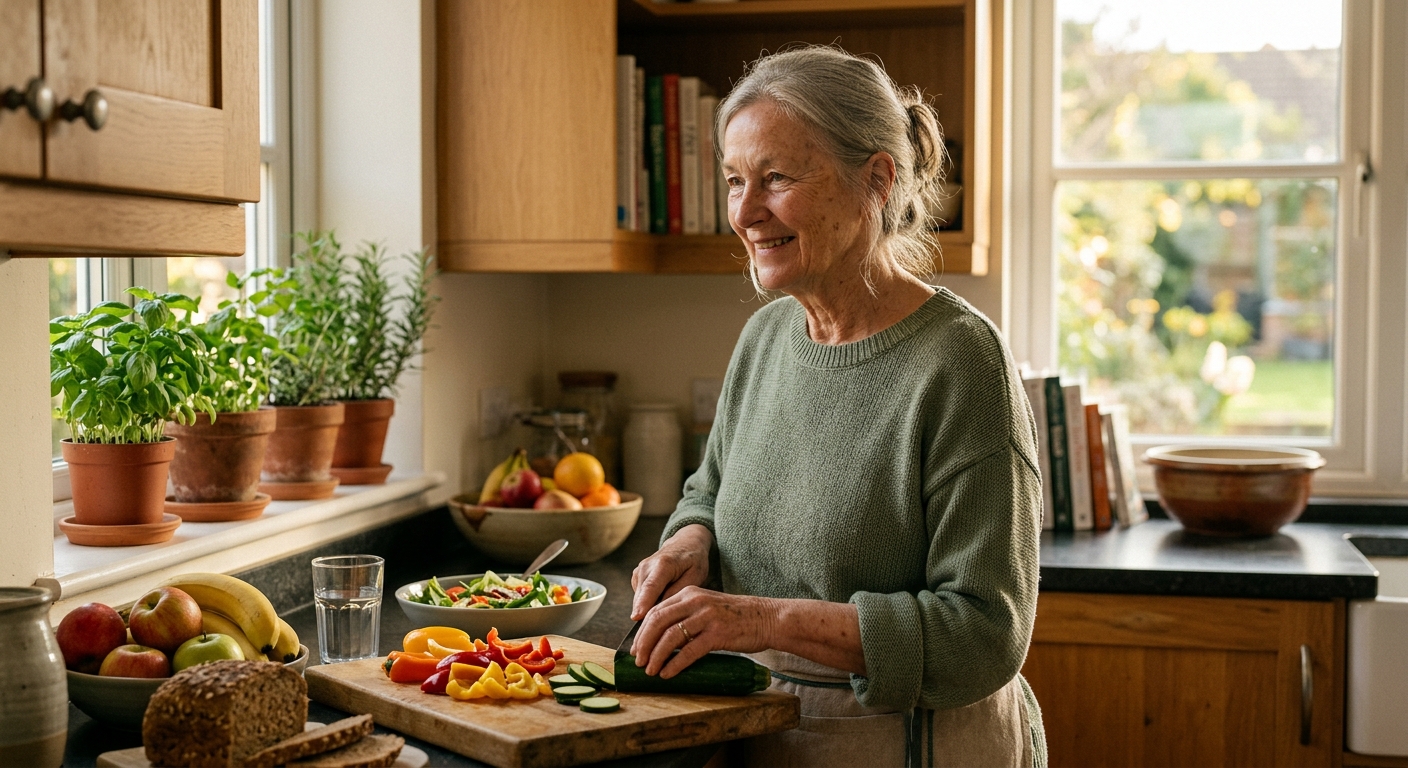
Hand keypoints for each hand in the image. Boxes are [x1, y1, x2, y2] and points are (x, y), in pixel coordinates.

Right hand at [630, 524, 712, 620]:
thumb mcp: (696, 575)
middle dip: (643, 618)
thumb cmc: (693, 561)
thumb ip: (679, 591)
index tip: (636, 617)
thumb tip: (663, 608)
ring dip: (646, 614)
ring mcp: (638, 571)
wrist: (684, 545)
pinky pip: (640, 599)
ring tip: (661, 625)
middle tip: (648, 641)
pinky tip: (662, 607)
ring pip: (639, 600)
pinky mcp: (636, 578)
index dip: (643, 602)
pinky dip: (648, 606)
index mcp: (664, 564)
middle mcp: (646, 566)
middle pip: (641, 596)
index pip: (651, 586)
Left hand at [631, 586, 776, 677]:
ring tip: (650, 670)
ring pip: (670, 636)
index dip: (642, 631)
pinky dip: (675, 664)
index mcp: (689, 593)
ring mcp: (706, 616)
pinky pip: (689, 651)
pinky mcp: (717, 633)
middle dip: (644, 643)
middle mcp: (695, 601)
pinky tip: (668, 673)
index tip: (636, 649)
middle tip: (638, 661)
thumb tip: (660, 639)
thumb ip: (686, 616)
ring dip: (656, 656)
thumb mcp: (706, 608)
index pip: (656, 610)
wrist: (767, 618)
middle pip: (658, 621)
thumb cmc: (736, 617)